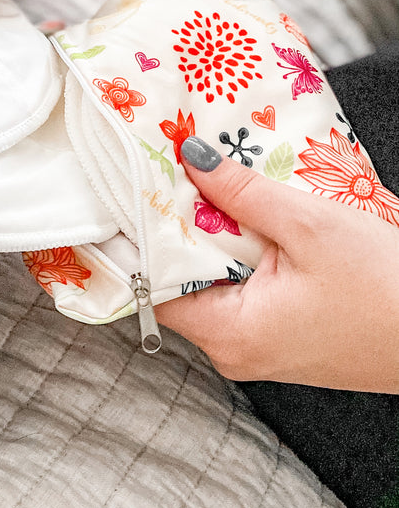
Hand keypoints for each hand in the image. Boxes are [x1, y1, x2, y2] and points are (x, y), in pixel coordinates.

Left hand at [156, 137, 398, 391]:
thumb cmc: (387, 289)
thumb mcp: (309, 225)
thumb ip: (241, 191)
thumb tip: (189, 157)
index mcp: (230, 334)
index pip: (151, 283)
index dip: (140, 232)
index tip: (133, 184)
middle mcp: (235, 350)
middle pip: (181, 277)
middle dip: (180, 221)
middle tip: (173, 166)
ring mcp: (260, 345)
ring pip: (215, 278)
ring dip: (215, 231)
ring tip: (211, 178)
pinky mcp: (284, 334)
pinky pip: (245, 286)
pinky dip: (244, 249)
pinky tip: (251, 212)